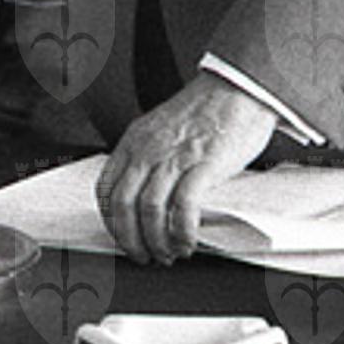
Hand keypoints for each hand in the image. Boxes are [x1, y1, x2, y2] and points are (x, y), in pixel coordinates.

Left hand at [96, 72, 276, 264]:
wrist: (238, 88)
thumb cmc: (207, 108)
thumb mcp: (162, 128)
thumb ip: (148, 156)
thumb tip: (142, 193)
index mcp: (135, 140)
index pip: (105, 189)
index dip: (111, 221)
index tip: (123, 237)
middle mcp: (149, 149)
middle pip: (123, 205)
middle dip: (131, 240)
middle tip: (144, 255)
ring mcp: (174, 157)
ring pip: (149, 211)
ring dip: (157, 241)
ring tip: (169, 252)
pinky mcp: (202, 166)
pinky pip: (182, 208)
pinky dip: (181, 232)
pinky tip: (187, 241)